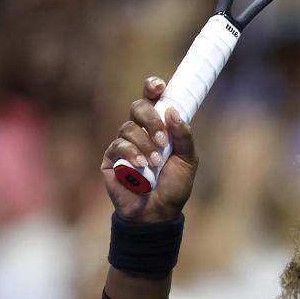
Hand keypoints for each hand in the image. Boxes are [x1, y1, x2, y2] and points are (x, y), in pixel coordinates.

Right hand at [101, 77, 197, 221]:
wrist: (158, 212)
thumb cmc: (174, 187)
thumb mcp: (188, 160)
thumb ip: (184, 136)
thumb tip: (172, 111)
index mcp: (159, 128)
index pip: (152, 101)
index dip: (152, 88)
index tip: (159, 86)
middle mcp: (140, 132)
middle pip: (137, 106)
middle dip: (151, 120)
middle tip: (163, 141)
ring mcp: (124, 144)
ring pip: (128, 127)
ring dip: (145, 144)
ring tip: (155, 163)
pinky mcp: (111, 159)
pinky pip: (118, 145)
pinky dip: (132, 154)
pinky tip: (141, 166)